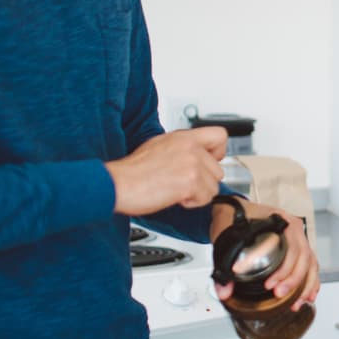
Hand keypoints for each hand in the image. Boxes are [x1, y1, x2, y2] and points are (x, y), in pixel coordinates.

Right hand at [105, 127, 226, 214]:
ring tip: (177, 191)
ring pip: (214, 186)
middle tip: (184, 184)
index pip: (219, 136)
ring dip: (198, 193)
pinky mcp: (190, 182)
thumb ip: (181, 148)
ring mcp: (191, 164)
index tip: (210, 161)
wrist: (119, 183)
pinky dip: (192, 203)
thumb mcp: (158, 146)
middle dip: (203, 181)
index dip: (218, 152)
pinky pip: (206, 198)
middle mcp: (190, 147)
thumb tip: (194, 155)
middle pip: (218, 169)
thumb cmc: (133, 170)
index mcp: (183, 137)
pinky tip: (176, 197)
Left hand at [212, 202, 320, 311]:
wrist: (231, 208)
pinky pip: (309, 265)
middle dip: (294, 280)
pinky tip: (307, 296)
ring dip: (304, 285)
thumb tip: (225, 291)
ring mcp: (296, 238)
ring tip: (295, 303)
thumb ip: (223, 264)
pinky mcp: (294, 248)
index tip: (269, 284)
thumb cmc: (232, 216)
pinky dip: (310, 281)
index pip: (292, 247)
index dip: (285, 269)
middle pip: (304, 257)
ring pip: (310, 263)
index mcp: (281, 220)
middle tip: (279, 294)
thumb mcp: (224, 236)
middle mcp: (292, 228)